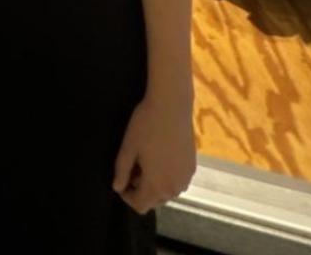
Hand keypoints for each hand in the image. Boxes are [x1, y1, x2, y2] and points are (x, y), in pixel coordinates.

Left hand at [112, 94, 195, 213]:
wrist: (172, 105)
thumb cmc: (146, 125)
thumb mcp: (128, 147)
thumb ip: (121, 170)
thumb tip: (117, 187)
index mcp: (157, 186)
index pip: (140, 205)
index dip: (127, 196)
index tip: (121, 180)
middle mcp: (175, 187)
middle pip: (154, 200)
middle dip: (140, 189)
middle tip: (132, 167)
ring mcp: (186, 177)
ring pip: (167, 191)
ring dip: (155, 183)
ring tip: (145, 160)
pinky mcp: (193, 166)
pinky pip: (177, 180)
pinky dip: (167, 175)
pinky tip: (160, 156)